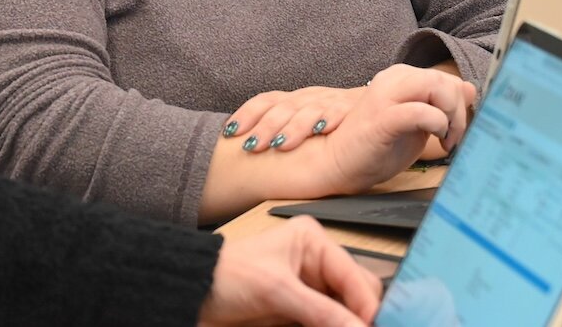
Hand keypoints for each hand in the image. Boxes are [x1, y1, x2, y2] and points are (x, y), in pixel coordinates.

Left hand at [200, 217, 378, 325]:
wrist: (192, 294)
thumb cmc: (225, 275)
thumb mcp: (277, 290)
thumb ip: (323, 312)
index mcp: (313, 242)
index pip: (358, 278)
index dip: (369, 308)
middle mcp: (316, 263)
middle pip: (357, 297)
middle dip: (361, 318)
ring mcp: (310, 289)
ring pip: (346, 314)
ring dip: (348, 326)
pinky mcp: (300, 312)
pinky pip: (328, 325)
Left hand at [223, 85, 366, 153]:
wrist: (386, 99)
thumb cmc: (340, 117)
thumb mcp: (309, 118)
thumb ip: (285, 127)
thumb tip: (249, 144)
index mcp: (296, 99)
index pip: (265, 101)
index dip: (246, 115)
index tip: (229, 133)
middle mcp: (311, 96)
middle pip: (283, 107)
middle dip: (266, 127)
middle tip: (252, 146)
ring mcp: (332, 99)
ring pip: (308, 110)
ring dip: (294, 127)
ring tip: (281, 144)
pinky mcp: (355, 106)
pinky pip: (342, 111)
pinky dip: (331, 118)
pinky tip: (322, 128)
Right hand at [319, 64, 475, 194]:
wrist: (339, 163)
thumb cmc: (376, 146)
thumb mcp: (416, 123)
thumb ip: (440, 104)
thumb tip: (469, 88)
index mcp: (400, 78)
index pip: (446, 78)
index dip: (459, 104)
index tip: (454, 131)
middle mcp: (392, 79)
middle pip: (444, 80)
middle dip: (459, 111)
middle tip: (452, 138)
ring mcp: (386, 96)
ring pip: (436, 86)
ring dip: (450, 115)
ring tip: (445, 139)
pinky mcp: (382, 118)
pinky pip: (421, 111)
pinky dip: (436, 124)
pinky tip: (435, 140)